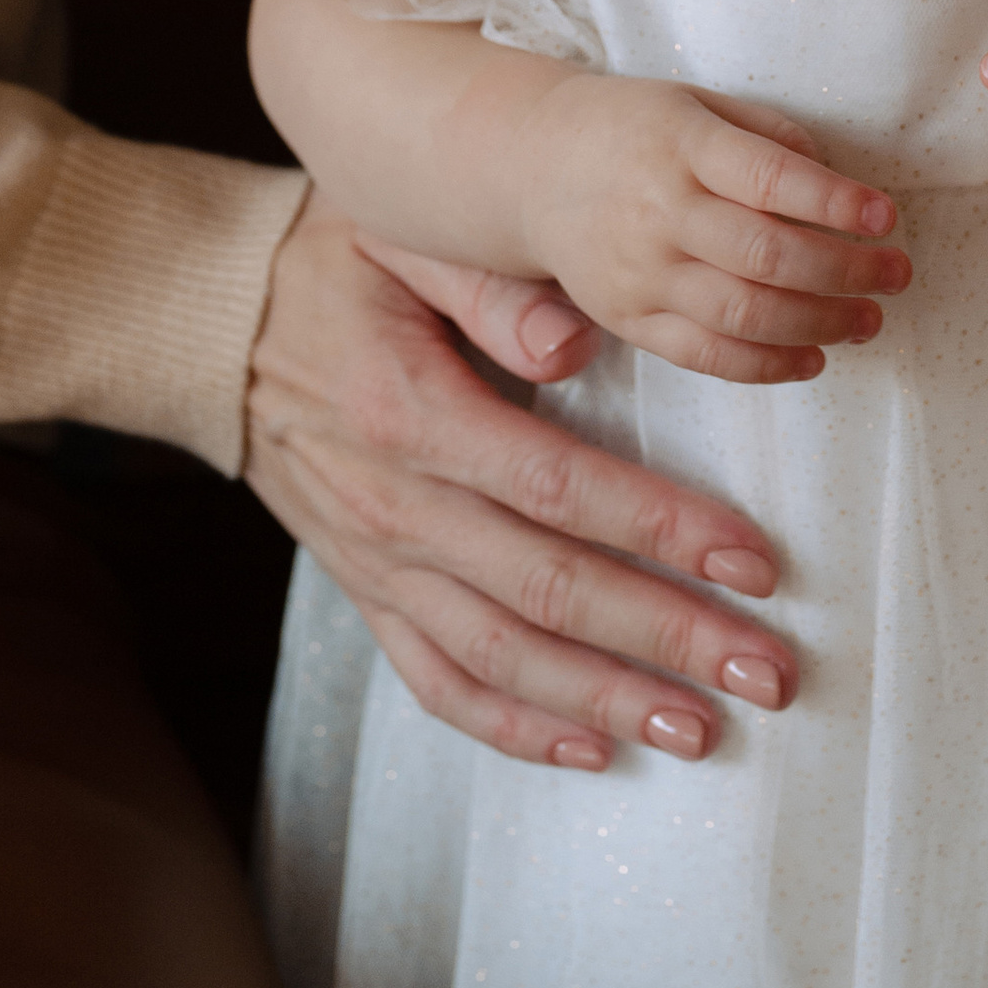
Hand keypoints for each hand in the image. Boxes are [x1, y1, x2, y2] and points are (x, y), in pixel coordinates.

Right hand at [243, 193, 800, 767]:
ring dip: (606, 699)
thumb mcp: (403, 237)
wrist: (221, 330)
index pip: (557, 489)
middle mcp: (395, 506)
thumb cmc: (334, 265)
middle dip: (667, 636)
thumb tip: (577, 340)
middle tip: (766, 670)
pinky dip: (514, 728)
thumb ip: (487, 284)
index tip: (753, 562)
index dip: (661, 531)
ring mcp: (378, 563)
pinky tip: (592, 750)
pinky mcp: (368, 594)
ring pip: (502, 655)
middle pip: (548, 591)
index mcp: (413, 414)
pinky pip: (439, 681)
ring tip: (702, 727)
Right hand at [514, 68, 910, 383]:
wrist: (533, 166)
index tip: (886, 215)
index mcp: (682, 144)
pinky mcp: (628, 319)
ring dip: (821, 323)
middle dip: (847, 271)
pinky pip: (706, 356)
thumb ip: (767, 135)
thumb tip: (837, 178)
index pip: (772, 180)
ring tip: (870, 319)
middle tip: (896, 274)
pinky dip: (768, 365)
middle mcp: (660, 212)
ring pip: (743, 314)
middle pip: (767, 256)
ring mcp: (641, 273)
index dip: (837, 203)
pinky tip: (815, 356)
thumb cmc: (635, 129)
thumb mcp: (697, 102)